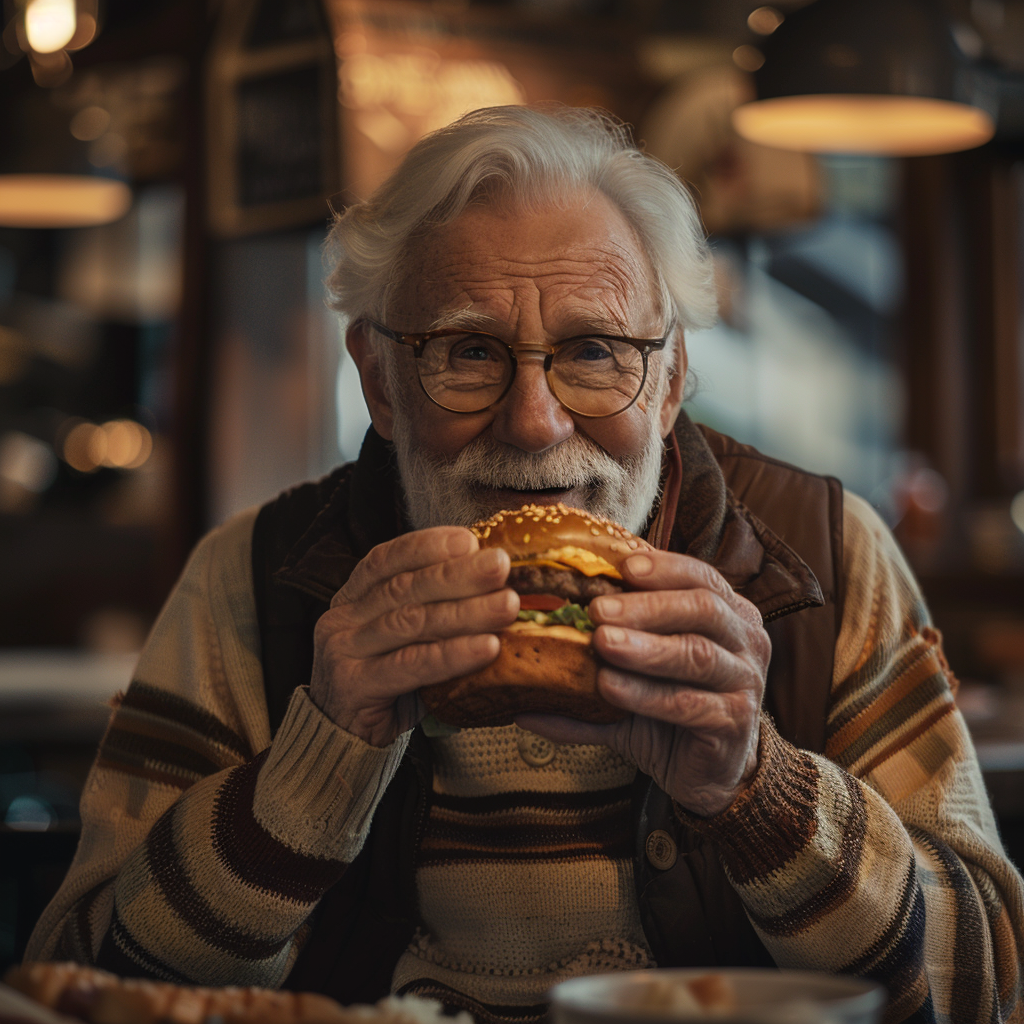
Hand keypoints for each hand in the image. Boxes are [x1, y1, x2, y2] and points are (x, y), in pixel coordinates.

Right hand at [310, 527, 517, 746]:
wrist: (343, 742)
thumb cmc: (386, 683)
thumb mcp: (404, 639)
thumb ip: (432, 610)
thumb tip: (496, 582)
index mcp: (352, 596)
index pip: (387, 559)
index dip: (428, 546)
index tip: (469, 539)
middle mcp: (342, 618)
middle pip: (404, 587)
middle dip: (458, 574)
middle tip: (501, 565)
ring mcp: (342, 651)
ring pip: (411, 622)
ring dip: (465, 611)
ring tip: (508, 605)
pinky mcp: (353, 686)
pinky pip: (411, 665)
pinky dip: (453, 655)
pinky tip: (487, 648)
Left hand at [517, 551, 769, 816]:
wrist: (707, 772)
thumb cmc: (670, 709)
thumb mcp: (634, 674)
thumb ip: (592, 653)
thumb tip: (519, 649)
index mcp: (727, 612)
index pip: (699, 577)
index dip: (663, 568)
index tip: (622, 566)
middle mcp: (745, 640)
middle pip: (702, 608)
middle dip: (647, 606)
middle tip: (597, 609)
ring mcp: (746, 682)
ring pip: (696, 655)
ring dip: (645, 648)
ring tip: (601, 642)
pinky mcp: (734, 722)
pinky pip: (688, 704)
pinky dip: (646, 695)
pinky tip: (610, 688)